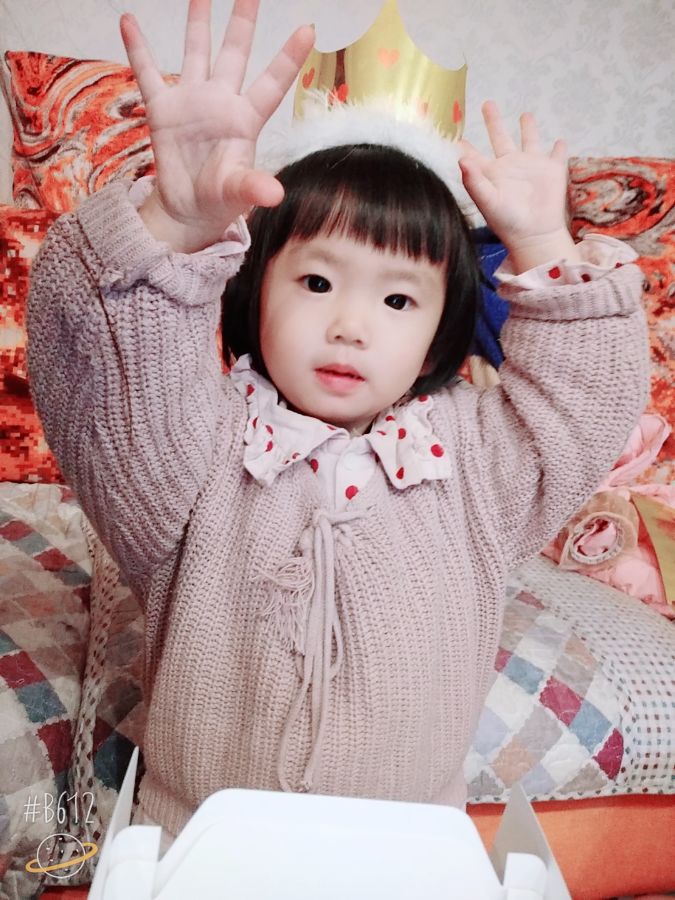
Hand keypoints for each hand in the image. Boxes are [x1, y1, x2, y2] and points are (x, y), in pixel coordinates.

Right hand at [120, 0, 314, 251]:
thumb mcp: (237, 193)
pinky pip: (147, 73)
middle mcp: (221, 102)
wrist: (188, 210)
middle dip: (243, 22)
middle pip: (235, 53)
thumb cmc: (220, 200)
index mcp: (245, 120)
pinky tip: (128, 20)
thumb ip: (253, 187)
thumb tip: (275, 194)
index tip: (308, 30)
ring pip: (196, 52)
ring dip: (198, 22)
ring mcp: (191, 102)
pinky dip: (137, 48)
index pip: (272, 83)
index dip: (288, 58)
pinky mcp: (162, 110)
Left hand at [459, 101, 578, 272]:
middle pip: (500, 136)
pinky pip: (557, 154)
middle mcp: (510, 166)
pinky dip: (560, 148)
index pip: (474, 154)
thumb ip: (473, 180)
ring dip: (529, 127)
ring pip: (530, 140)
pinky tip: (561, 141)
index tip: (454, 130)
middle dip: (494, 120)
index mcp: (491, 172)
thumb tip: (461, 158)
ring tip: (526, 115)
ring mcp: (532, 167)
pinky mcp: (552, 170)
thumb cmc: (508, 222)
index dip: (464, 144)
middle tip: (488, 103)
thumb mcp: (488, 201)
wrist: (535, 235)